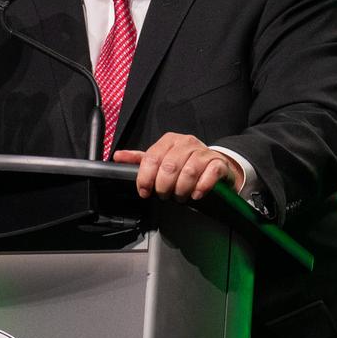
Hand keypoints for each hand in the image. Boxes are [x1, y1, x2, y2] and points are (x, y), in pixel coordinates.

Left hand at [113, 133, 244, 200]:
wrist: (215, 165)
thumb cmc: (184, 162)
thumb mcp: (161, 159)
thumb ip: (140, 159)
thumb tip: (118, 156)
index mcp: (169, 140)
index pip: (151, 158)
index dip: (145, 178)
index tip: (144, 191)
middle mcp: (186, 143)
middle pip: (169, 167)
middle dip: (163, 187)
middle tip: (165, 196)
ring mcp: (203, 152)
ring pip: (188, 173)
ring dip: (181, 190)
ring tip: (180, 197)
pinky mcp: (218, 163)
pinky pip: (209, 175)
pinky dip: (200, 188)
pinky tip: (196, 194)